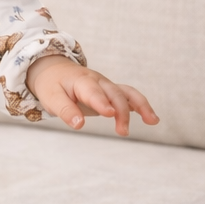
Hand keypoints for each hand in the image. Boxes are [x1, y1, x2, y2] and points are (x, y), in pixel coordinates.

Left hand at [25, 56, 158, 136]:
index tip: (110, 114)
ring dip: (141, 106)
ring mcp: (106, 85)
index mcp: (81, 81)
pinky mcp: (110, 91)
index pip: (94, 92)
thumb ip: (65, 110)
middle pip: (114, 94)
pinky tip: (150, 118)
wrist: (54, 71)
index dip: (102, 103)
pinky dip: (140, 105)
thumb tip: (79, 125)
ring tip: (153, 121)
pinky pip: (128, 95)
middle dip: (121, 112)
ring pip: (127, 93)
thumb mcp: (52, 98)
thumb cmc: (52, 85)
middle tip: (123, 132)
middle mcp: (98, 81)